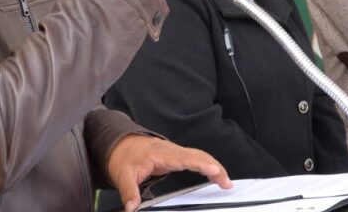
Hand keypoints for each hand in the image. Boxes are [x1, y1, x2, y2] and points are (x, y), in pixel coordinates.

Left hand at [107, 135, 231, 211]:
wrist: (120, 143)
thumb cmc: (122, 156)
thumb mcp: (122, 175)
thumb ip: (129, 192)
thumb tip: (132, 208)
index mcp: (161, 153)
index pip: (185, 158)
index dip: (201, 164)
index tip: (214, 171)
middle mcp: (172, 150)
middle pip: (199, 156)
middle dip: (215, 168)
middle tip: (227, 184)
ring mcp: (176, 152)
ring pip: (200, 156)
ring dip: (214, 167)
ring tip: (226, 182)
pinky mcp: (176, 156)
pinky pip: (196, 158)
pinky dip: (208, 165)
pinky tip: (214, 174)